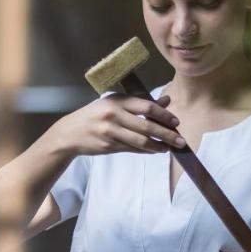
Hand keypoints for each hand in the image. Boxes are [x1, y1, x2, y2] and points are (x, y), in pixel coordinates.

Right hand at [50, 93, 184, 156]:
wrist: (70, 133)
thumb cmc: (95, 115)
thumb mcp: (115, 104)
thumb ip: (140, 103)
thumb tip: (166, 102)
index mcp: (117, 101)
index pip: (147, 107)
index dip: (164, 115)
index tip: (176, 122)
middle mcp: (114, 115)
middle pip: (147, 126)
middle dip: (166, 134)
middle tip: (180, 140)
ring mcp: (110, 132)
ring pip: (140, 141)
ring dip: (158, 146)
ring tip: (169, 148)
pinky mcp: (108, 146)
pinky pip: (132, 149)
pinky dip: (145, 151)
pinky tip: (154, 151)